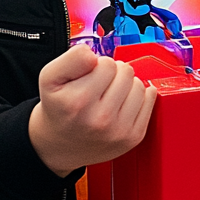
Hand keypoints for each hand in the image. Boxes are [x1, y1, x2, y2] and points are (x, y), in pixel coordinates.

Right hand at [29, 46, 157, 176]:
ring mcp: (118, 131)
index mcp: (78, 102)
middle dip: (113, 73)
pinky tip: (123, 102)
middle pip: (125, 72)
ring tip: (110, 94)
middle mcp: (99, 119)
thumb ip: (72, 58)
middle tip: (99, 85)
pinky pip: (149, 101)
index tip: (89, 75)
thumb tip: (94, 55)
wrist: (61, 144)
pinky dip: (138, 97)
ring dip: (126, 85)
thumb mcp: (49, 78)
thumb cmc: (58, 108)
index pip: (107, 63)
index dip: (97, 64)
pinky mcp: (133, 137)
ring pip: (139, 85)